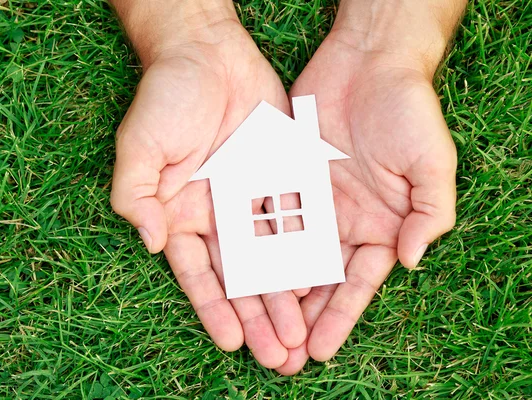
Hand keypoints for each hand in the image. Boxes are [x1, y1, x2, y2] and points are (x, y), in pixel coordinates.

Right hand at [109, 1, 306, 367]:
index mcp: (182, 214)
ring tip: (303, 335)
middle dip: (258, 317)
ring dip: (286, 296)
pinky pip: (297, 219)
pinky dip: (307, 252)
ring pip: (273, 257)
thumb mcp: (139, 147)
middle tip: (280, 357)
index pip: (199, 273)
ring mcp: (250, 196)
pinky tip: (320, 283)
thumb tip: (153, 245)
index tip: (233, 341)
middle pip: (241, 277)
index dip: (214, 308)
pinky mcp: (280, 175)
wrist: (206, 52)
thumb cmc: (165, 97)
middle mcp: (217, 213)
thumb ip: (137, 196)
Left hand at [275, 0, 464, 372]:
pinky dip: (255, 244)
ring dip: (273, 291)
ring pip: (288, 255)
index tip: (320, 350)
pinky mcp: (286, 178)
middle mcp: (344, 220)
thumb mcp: (432, 164)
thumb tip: (411, 261)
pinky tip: (238, 272)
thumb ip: (429, 213)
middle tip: (280, 355)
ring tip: (253, 325)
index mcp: (381, 226)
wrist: (370, 62)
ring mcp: (313, 201)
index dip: (340, 317)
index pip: (357, 283)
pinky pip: (268, 216)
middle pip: (318, 280)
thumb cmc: (409, 111)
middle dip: (301, 317)